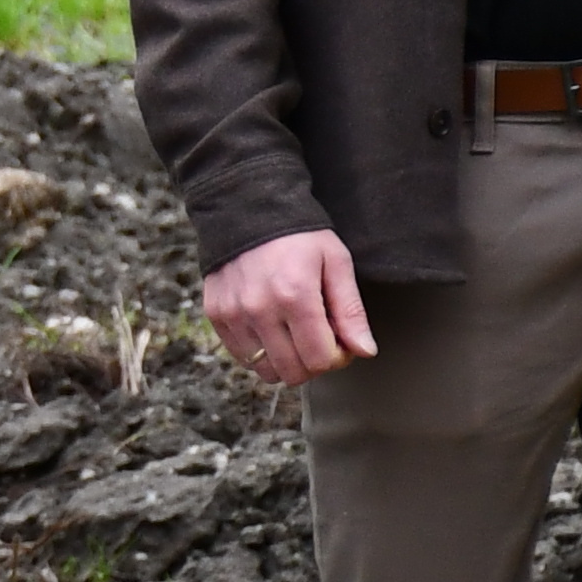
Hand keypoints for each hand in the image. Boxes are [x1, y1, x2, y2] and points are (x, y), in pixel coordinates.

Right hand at [201, 228, 378, 385]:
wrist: (247, 209)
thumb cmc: (299, 236)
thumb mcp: (336, 263)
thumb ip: (350, 311)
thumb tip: (365, 351)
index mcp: (296, 296)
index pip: (320, 360)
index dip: (337, 358)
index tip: (340, 342)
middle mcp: (260, 310)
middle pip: (293, 372)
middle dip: (313, 363)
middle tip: (318, 339)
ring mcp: (234, 314)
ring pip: (265, 370)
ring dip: (285, 361)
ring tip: (293, 335)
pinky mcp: (216, 315)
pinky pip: (241, 356)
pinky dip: (260, 352)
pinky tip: (270, 328)